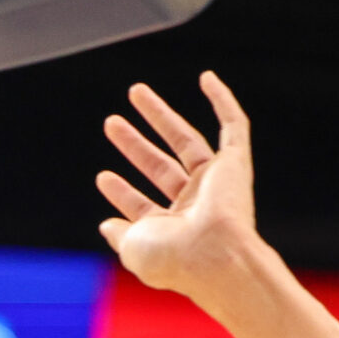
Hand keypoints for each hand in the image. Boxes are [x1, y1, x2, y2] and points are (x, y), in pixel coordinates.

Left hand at [96, 72, 262, 304]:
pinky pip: (234, 126)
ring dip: (160, 116)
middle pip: (160, 166)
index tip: (103, 177)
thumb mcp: (134, 249)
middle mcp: (195, 206)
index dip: (122, 193)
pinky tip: (206, 78)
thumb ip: (120, 236)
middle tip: (111, 122)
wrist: (214, 254)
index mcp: (173, 230)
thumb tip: (106, 225)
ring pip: (186, 140)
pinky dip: (223, 101)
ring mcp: (216, 183)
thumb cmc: (174, 258)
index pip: (144, 206)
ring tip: (135, 92)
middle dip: (135, 145)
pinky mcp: (235, 163)